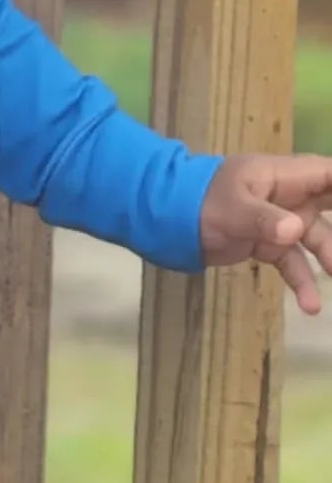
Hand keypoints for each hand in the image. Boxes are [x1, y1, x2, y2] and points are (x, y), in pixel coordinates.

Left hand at [200, 154, 331, 313]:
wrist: (166, 219)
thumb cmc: (200, 202)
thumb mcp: (232, 209)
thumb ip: (264, 220)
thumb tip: (295, 231)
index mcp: (286, 176)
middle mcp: (291, 196)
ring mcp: (282, 221)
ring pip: (320, 240)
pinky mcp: (269, 244)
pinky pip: (295, 264)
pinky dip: (304, 283)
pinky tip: (312, 307)